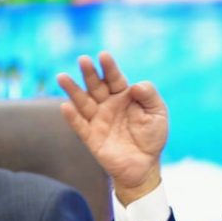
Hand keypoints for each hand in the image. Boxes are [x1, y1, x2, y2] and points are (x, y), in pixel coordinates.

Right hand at [56, 52, 167, 204]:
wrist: (145, 165)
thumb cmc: (152, 137)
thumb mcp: (158, 113)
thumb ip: (150, 96)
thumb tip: (135, 85)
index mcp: (124, 96)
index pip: (115, 78)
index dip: (109, 67)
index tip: (103, 55)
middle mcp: (108, 105)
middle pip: (96, 86)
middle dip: (89, 73)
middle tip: (83, 60)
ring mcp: (98, 120)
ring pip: (83, 102)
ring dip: (73, 90)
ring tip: (62, 77)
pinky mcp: (91, 137)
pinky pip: (80, 126)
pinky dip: (72, 117)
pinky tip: (66, 106)